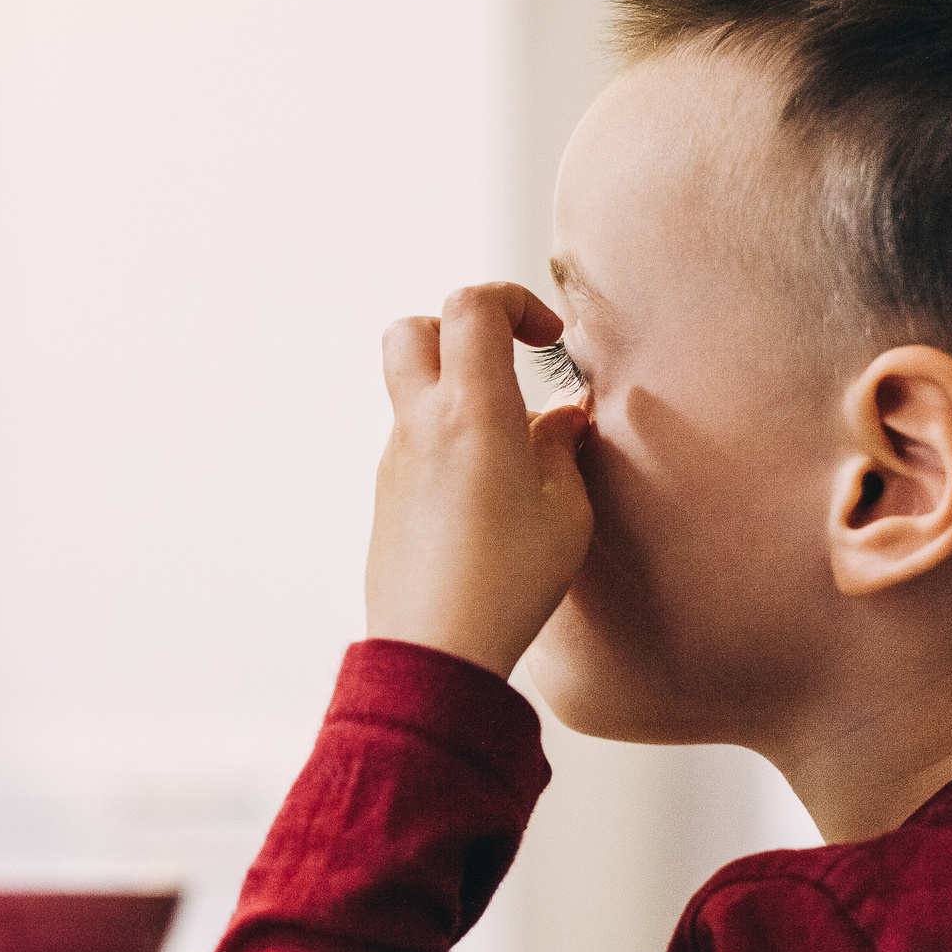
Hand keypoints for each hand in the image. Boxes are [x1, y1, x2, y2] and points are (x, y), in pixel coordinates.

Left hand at [365, 284, 594, 678]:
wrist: (436, 651)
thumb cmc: (508, 584)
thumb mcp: (565, 513)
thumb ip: (563, 448)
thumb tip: (563, 418)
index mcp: (471, 410)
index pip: (471, 305)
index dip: (513, 300)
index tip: (548, 339)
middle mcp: (422, 424)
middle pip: (413, 329)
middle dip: (461, 328)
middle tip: (507, 364)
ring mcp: (395, 460)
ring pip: (412, 389)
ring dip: (458, 392)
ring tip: (511, 445)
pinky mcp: (386, 497)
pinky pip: (414, 441)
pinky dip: (448, 439)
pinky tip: (486, 491)